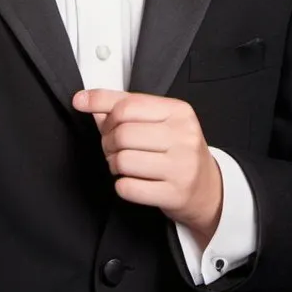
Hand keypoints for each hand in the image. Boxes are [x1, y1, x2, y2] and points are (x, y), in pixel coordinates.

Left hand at [73, 89, 222, 243]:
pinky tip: (133, 181)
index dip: (103, 112)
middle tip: (113, 148)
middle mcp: (183, 136)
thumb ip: (122, 107)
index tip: (84, 106)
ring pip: (123, 160)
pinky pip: (128, 187)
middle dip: (107, 142)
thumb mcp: (158, 121)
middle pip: (122, 134)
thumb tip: (83, 99)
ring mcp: (182, 166)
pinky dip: (122, 185)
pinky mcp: (175, 193)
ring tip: (124, 165)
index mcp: (178, 111)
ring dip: (114, 164)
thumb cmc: (177, 151)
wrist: (208, 189)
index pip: (127, 105)